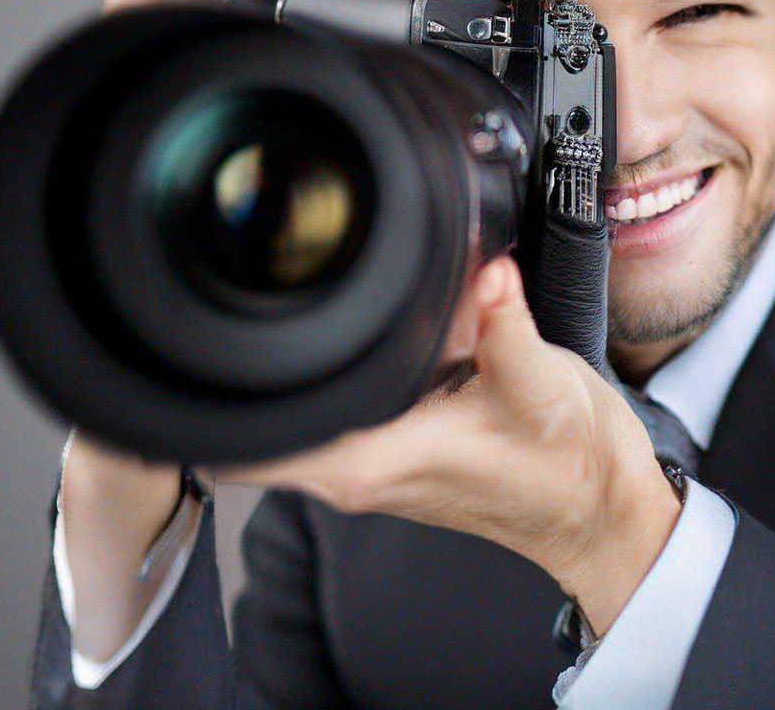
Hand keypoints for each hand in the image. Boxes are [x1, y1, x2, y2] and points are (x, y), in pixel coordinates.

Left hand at [211, 255, 681, 634]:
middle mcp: (358, 468)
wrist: (596, 509)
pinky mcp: (393, 446)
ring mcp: (372, 460)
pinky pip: (336, 403)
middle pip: (255, 421)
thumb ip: (502, 324)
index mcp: (372, 459)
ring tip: (295, 294)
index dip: (199, 404)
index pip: (246, 446)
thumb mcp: (539, 386)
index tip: (178, 348)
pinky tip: (364, 323)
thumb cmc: (568, 468)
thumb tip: (481, 267)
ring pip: (297, 409)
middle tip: (240, 288)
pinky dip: (335, 366)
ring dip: (289, 363)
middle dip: (237, 363)